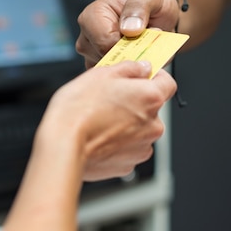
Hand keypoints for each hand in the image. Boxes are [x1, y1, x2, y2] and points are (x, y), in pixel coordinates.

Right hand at [38, 60, 176, 180]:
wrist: (63, 145)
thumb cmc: (78, 109)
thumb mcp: (102, 74)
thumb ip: (130, 68)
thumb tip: (142, 67)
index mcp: (150, 98)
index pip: (168, 83)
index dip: (155, 77)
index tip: (141, 76)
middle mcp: (153, 124)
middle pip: (152, 108)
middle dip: (135, 102)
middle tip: (111, 99)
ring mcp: (143, 146)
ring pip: (140, 129)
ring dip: (127, 124)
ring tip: (101, 120)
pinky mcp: (129, 164)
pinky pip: (129, 148)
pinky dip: (118, 143)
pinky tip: (99, 136)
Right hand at [76, 0, 180, 68]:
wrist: (156, 13)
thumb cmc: (149, 2)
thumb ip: (139, 8)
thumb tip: (129, 29)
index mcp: (92, 15)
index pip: (104, 42)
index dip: (126, 46)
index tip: (144, 41)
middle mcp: (87, 36)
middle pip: (105, 59)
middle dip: (130, 56)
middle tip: (147, 46)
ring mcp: (92, 53)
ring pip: (111, 70)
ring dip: (131, 65)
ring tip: (144, 51)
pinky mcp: (102, 65)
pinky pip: (115, 78)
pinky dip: (131, 73)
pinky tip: (140, 60)